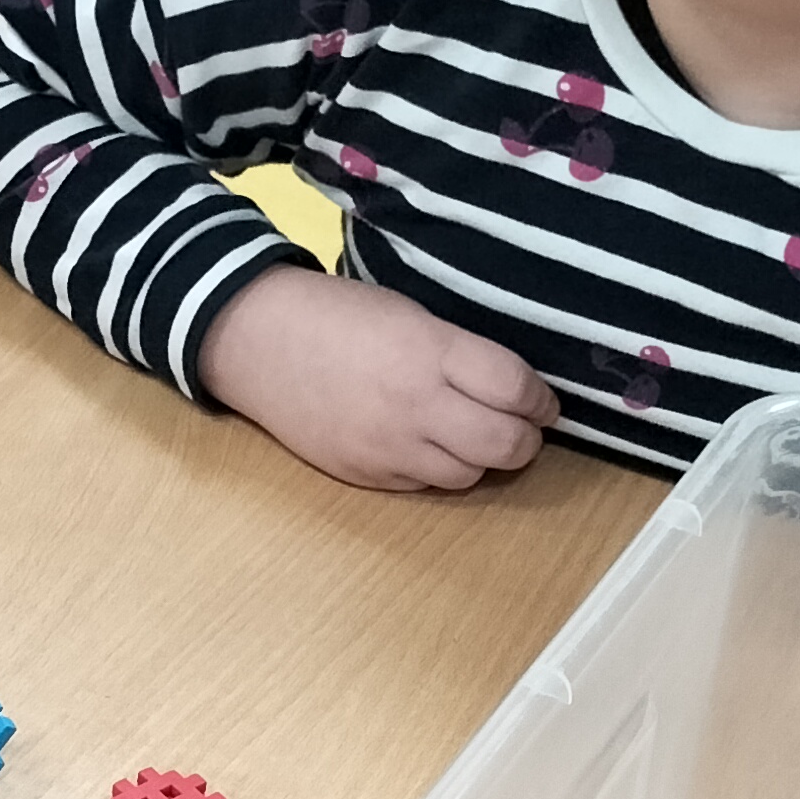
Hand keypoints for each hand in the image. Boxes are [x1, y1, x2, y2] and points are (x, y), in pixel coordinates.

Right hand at [199, 269, 562, 490]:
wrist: (256, 341)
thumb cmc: (336, 314)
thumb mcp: (408, 313)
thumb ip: (459, 352)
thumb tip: (511, 389)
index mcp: (430, 352)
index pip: (515, 389)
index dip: (541, 400)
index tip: (543, 401)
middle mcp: (415, 406)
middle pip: (505, 445)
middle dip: (526, 439)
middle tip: (523, 426)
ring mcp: (389, 447)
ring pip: (469, 474)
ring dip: (483, 459)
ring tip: (475, 436)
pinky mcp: (365, 473)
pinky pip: (425, 484)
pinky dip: (439, 469)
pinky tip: (430, 445)